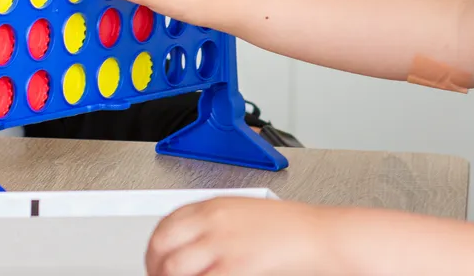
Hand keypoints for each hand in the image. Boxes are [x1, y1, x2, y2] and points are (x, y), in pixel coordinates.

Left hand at [146, 197, 348, 275]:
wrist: (318, 234)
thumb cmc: (290, 227)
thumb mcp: (244, 213)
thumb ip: (214, 224)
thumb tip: (192, 244)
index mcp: (214, 206)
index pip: (166, 224)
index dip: (155, 247)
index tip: (156, 261)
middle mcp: (213, 222)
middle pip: (162, 245)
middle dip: (155, 266)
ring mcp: (222, 245)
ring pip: (173, 268)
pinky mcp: (234, 267)